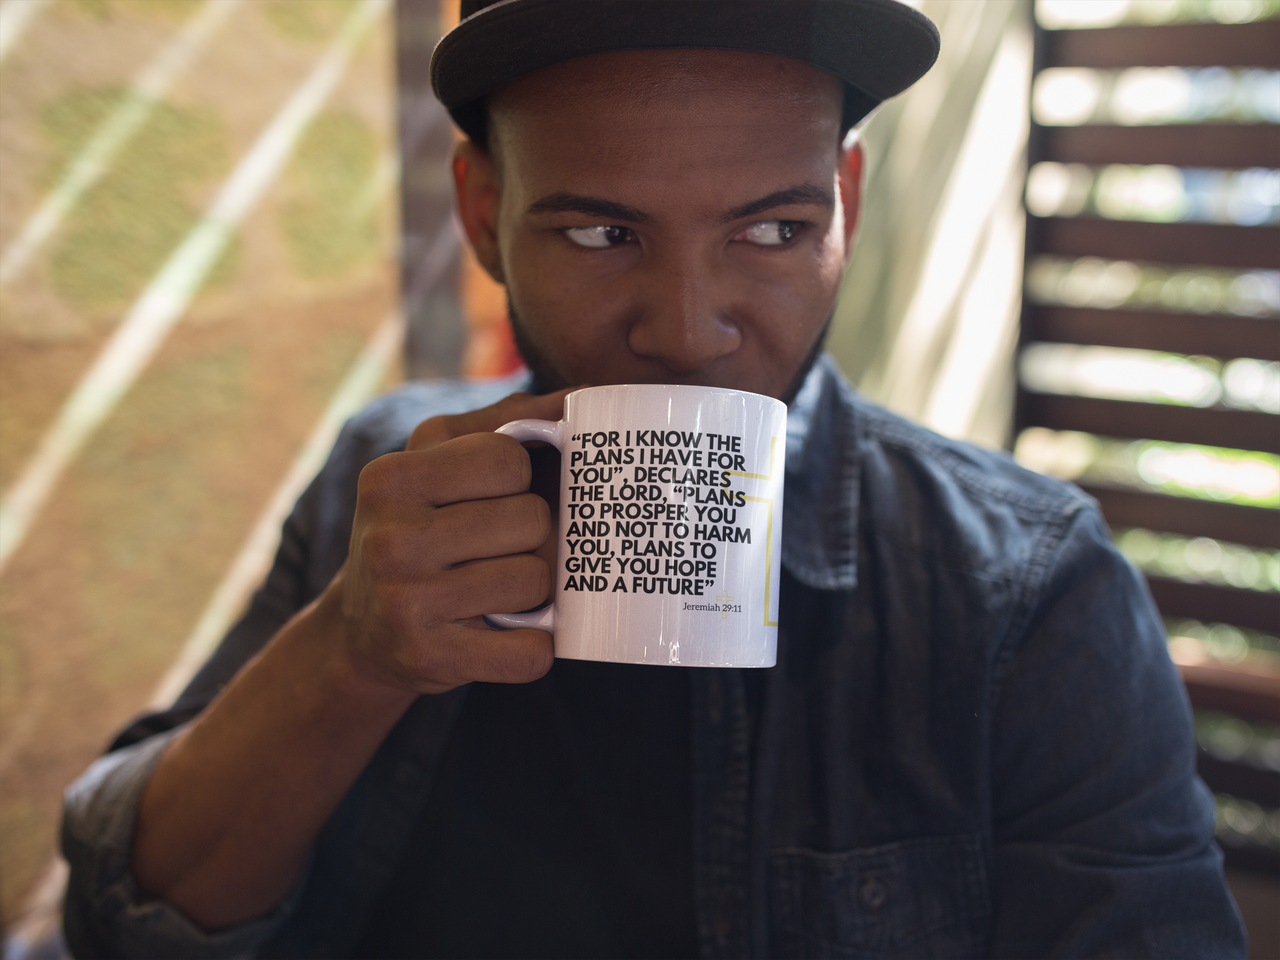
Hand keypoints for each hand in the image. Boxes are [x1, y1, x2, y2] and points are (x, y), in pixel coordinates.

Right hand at [331, 390, 569, 694]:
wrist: (361, 630)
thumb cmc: (420, 528)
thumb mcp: (438, 461)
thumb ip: (507, 420)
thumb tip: (581, 398)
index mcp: (390, 478)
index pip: (508, 460)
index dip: (517, 479)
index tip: (493, 496)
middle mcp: (389, 540)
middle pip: (531, 521)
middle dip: (531, 535)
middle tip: (499, 549)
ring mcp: (406, 605)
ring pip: (535, 582)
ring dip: (534, 590)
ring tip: (499, 588)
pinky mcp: (432, 660)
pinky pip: (530, 653)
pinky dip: (535, 647)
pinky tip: (509, 634)